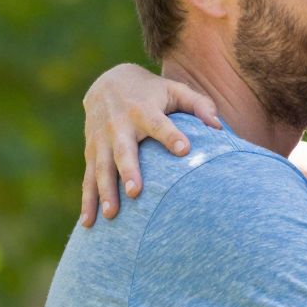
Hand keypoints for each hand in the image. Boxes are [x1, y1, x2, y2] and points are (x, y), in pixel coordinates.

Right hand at [80, 65, 223, 225]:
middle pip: (124, 151)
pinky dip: (87, 200)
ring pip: (102, 168)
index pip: (159, 124)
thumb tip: (218, 126)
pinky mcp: (91, 152)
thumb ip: (199, 104)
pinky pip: (88, 178)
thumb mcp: (175, 90)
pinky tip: (88, 223)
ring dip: (105, 192)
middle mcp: (119, 126)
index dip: (171, 136)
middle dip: (129, 171)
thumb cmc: (151, 92)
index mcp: (144, 110)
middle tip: (136, 193)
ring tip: (112, 214)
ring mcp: (102, 141)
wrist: (106, 82)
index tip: (184, 150)